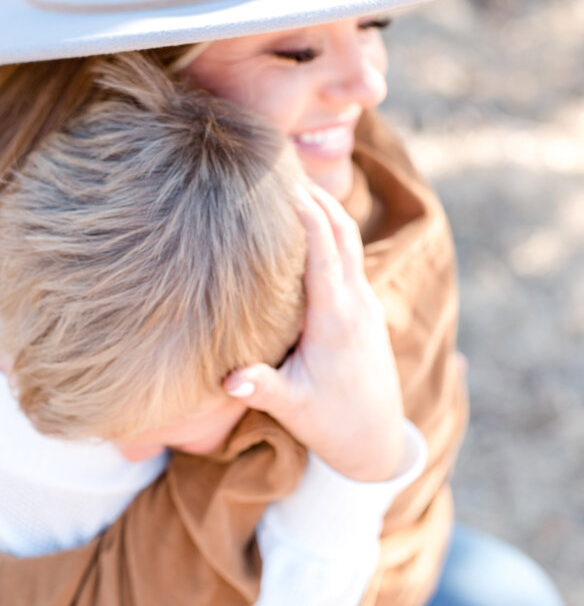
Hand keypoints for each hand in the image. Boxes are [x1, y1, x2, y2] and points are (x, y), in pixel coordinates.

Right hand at [224, 184, 404, 481]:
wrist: (378, 440)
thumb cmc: (332, 423)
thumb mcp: (294, 408)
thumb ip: (262, 388)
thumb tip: (228, 380)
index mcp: (337, 319)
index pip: (325, 250)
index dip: (306, 212)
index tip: (281, 182)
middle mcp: (357, 303)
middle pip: (342, 231)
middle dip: (315, 195)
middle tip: (280, 165)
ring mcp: (365, 303)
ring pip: (349, 240)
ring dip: (324, 208)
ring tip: (290, 181)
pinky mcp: (364, 309)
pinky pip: (348, 256)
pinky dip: (329, 230)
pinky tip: (306, 222)